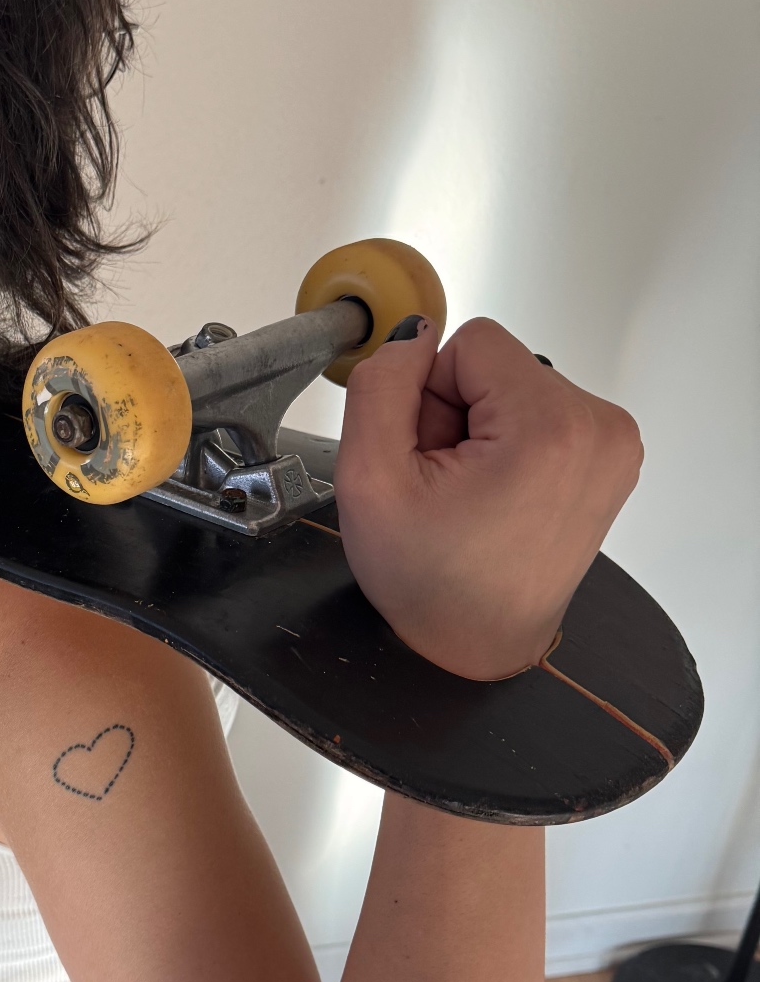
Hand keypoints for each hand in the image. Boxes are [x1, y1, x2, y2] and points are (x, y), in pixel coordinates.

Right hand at [333, 316, 642, 680]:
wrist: (477, 647)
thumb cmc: (431, 584)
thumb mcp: (368, 480)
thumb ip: (380, 385)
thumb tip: (414, 335)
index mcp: (552, 427)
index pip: (470, 342)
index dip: (430, 397)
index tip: (433, 460)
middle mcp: (601, 427)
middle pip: (496, 366)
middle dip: (457, 415)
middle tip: (448, 487)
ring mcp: (614, 444)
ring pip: (515, 388)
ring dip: (480, 433)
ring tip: (472, 498)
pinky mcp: (610, 456)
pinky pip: (540, 413)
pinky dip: (509, 447)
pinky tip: (496, 498)